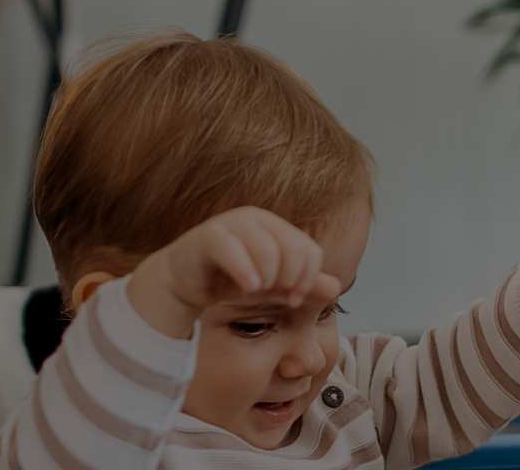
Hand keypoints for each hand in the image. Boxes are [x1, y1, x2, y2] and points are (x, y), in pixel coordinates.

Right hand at [129, 207, 341, 338]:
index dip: (308, 279)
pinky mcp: (208, 235)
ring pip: (268, 248)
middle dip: (292, 279)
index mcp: (276, 227)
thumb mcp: (273, 287)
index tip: (295, 299)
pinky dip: (246, 272)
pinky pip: (234, 249)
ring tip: (257, 292)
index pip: (310, 250)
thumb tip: (336, 287)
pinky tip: (249, 288)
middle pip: (294, 249)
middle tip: (279, 297)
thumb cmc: (231, 282)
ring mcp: (232, 224)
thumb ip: (303, 286)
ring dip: (269, 279)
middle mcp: (257, 219)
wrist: (183, 285)